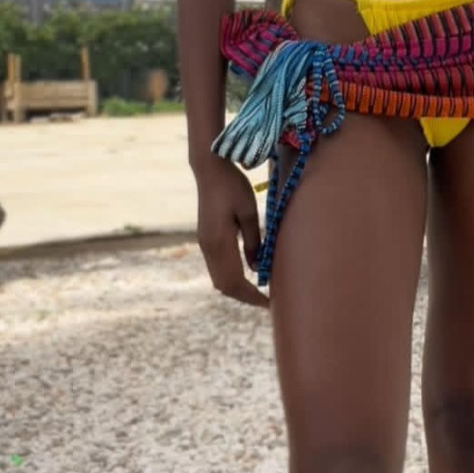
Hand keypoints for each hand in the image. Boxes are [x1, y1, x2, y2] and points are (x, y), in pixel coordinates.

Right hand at [194, 155, 268, 307]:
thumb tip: (257, 269)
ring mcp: (204, 244)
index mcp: (219, 243)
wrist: (209, 169)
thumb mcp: (248, 211)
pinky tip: (247, 272)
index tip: (269, 303)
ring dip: (237, 287)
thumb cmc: (233, 185)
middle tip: (267, 301)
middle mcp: (208, 248)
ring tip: (259, 290)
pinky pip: (217, 266)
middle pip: (224, 285)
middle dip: (244, 296)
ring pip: (219, 278)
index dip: (251, 296)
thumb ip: (253, 241)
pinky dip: (231, 276)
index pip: (234, 282)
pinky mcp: (206, 238)